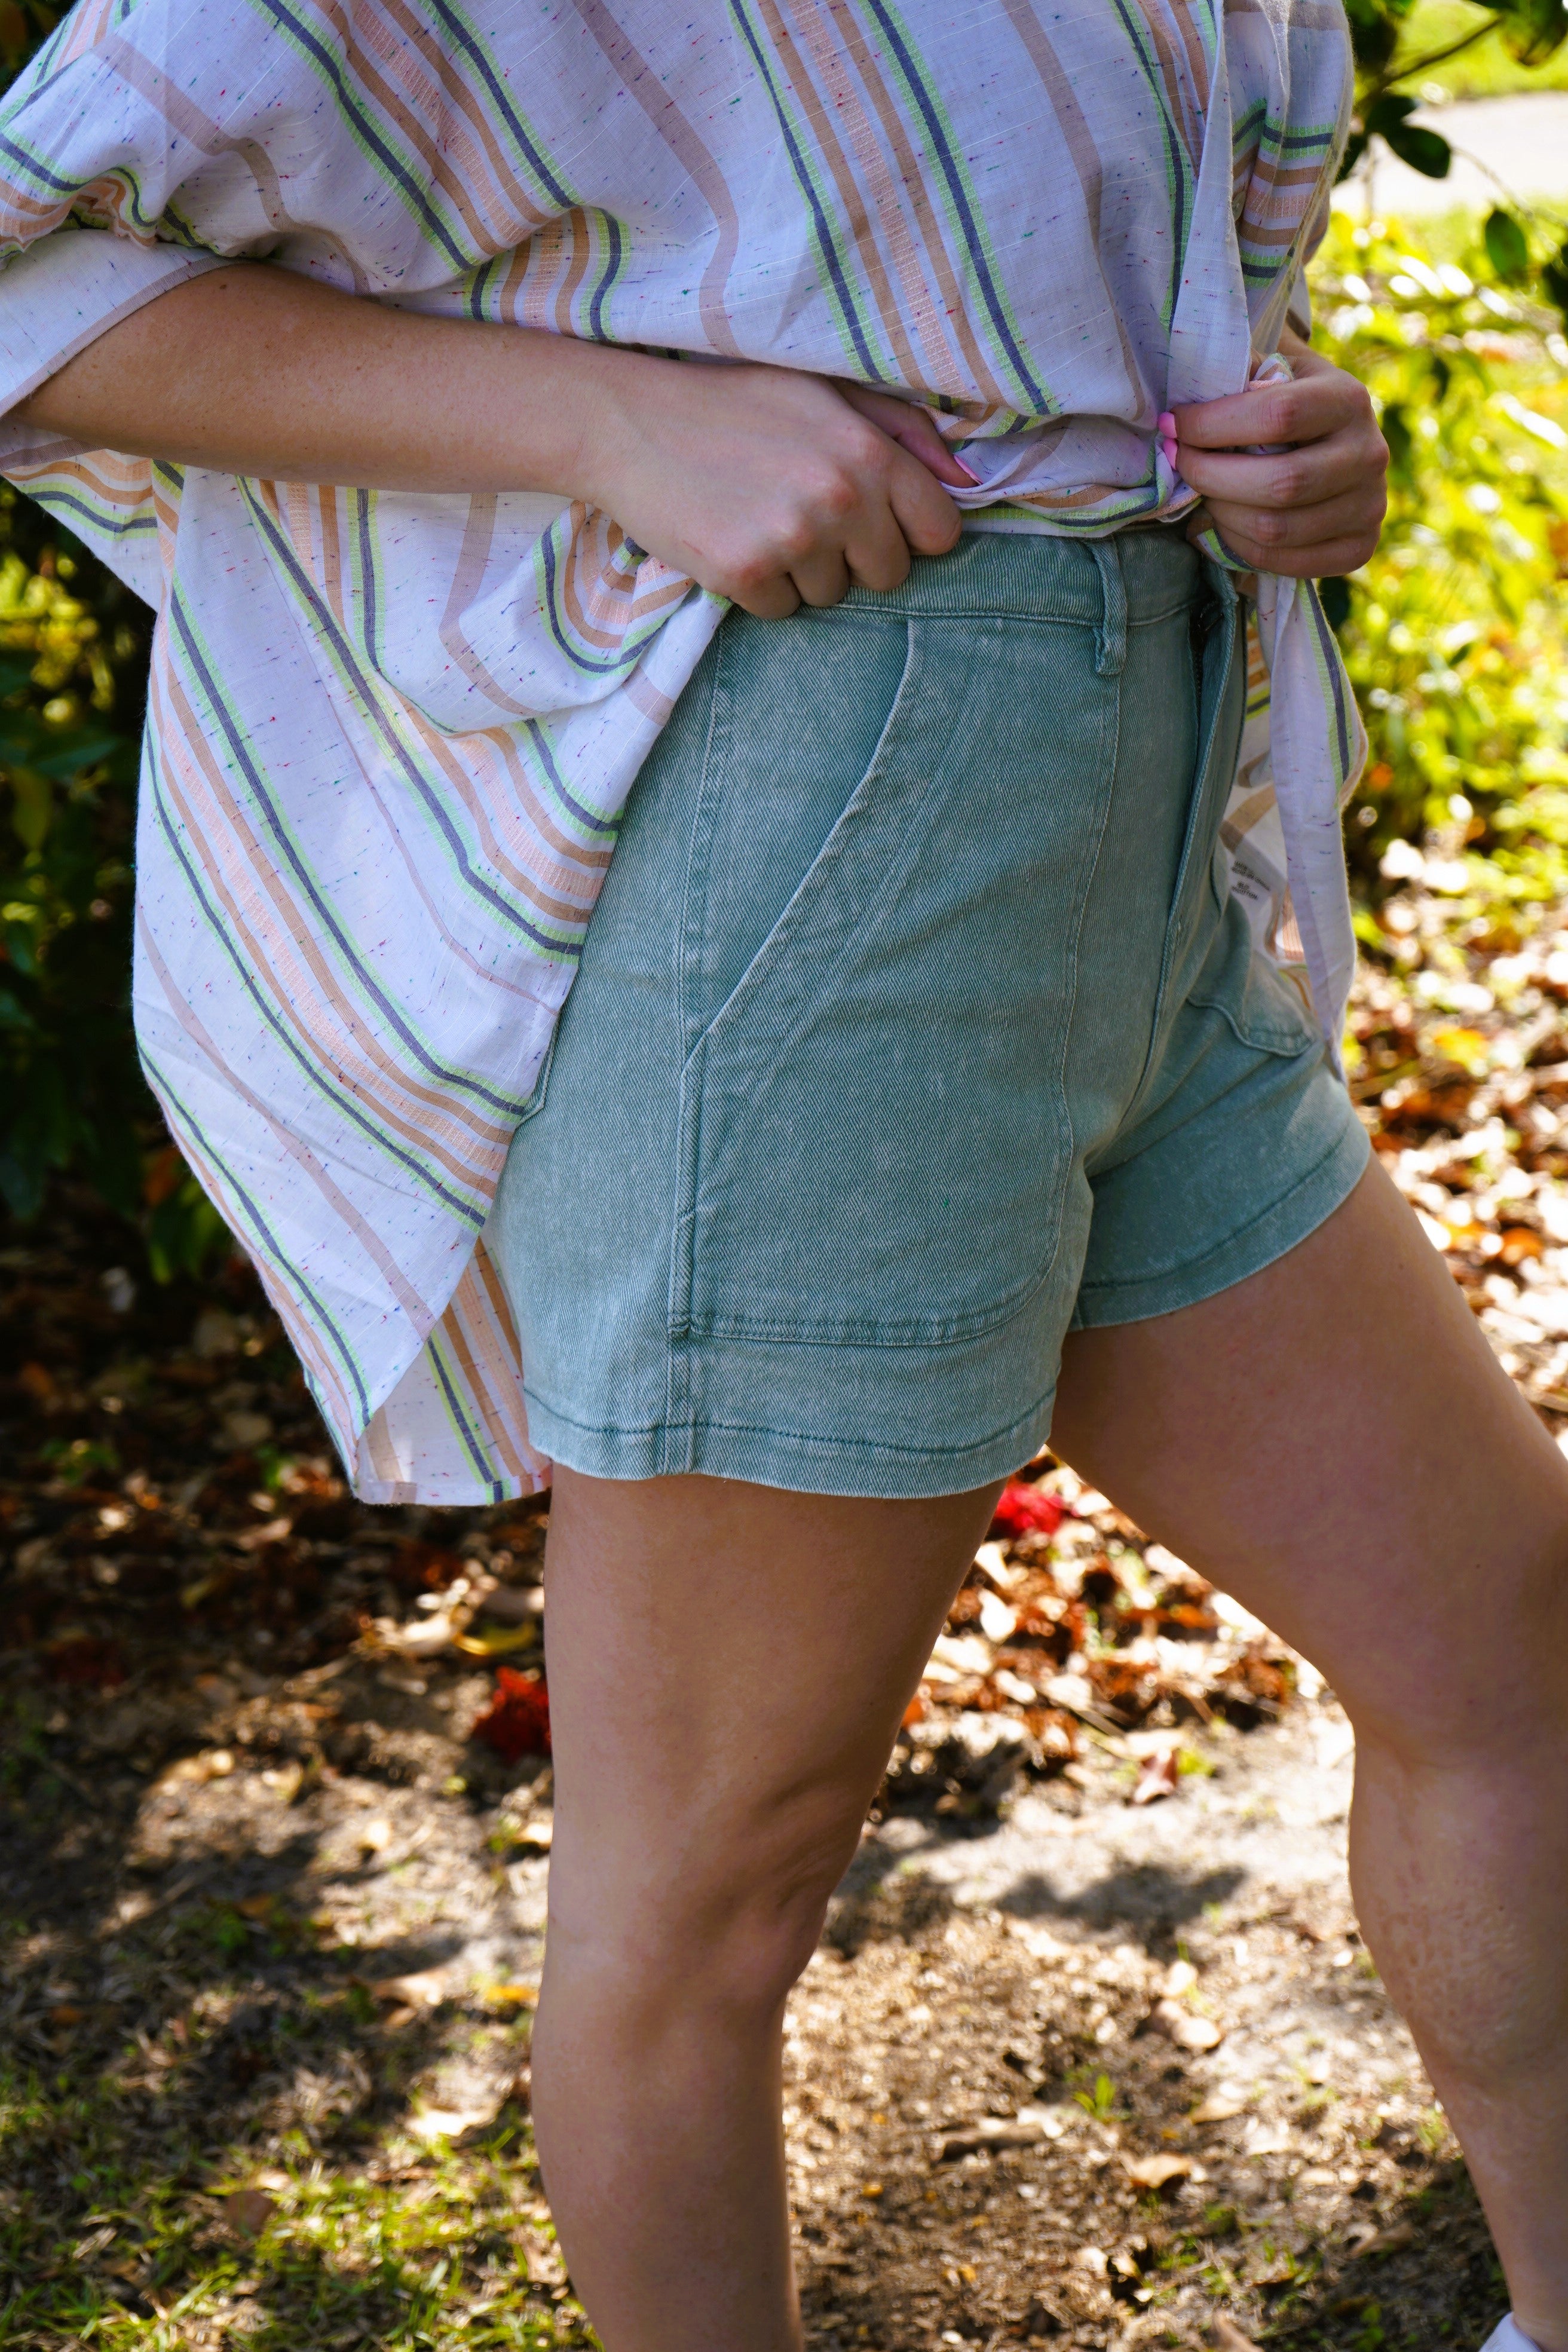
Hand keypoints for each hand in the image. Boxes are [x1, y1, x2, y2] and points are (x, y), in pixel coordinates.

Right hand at [580, 355, 971, 617]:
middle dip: (854, 556)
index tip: (875, 521)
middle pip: (888, 574)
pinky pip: (782, 612)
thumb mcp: (825, 392)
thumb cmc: (734, 404)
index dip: (910, 532)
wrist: (629, 422)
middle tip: (803, 516)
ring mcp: (792, 539)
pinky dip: (760, 588)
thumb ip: (904, 430)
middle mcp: (840, 497)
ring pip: (832, 596)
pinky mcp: (745, 573)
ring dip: (802, 572)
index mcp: (869, 451)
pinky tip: (732, 540)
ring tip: (759, 520)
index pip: (940, 531)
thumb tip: (968, 481)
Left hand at [1168, 329, 1387, 578]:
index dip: (1213, 424)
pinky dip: (1241, 547)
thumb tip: (1185, 398)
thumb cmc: (1290, 399)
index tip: (1174, 425)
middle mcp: (1369, 454)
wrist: (1340, 439)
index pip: (1278, 415)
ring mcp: (1369, 506)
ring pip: (1276, 529)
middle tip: (1180, 463)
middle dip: (1211, 476)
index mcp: (1347, 398)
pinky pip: (1287, 562)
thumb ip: (1239, 375)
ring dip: (1222, 515)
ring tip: (1202, 494)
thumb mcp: (1274, 369)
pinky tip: (1222, 524)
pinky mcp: (1359, 547)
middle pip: (1279, 483)